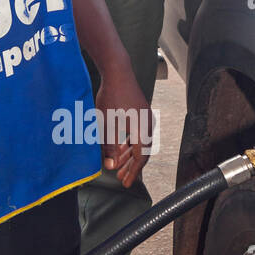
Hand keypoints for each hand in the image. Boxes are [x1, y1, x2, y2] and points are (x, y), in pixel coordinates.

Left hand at [97, 70, 152, 187]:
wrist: (118, 71)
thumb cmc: (111, 96)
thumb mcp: (107, 124)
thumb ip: (109, 147)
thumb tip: (110, 166)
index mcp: (142, 130)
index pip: (140, 158)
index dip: (133, 172)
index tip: (126, 183)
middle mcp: (148, 125)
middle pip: (141, 152)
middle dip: (130, 166)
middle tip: (120, 178)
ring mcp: (146, 119)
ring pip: (139, 143)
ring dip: (128, 155)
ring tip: (118, 165)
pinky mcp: (141, 113)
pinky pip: (137, 134)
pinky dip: (129, 143)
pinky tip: (120, 149)